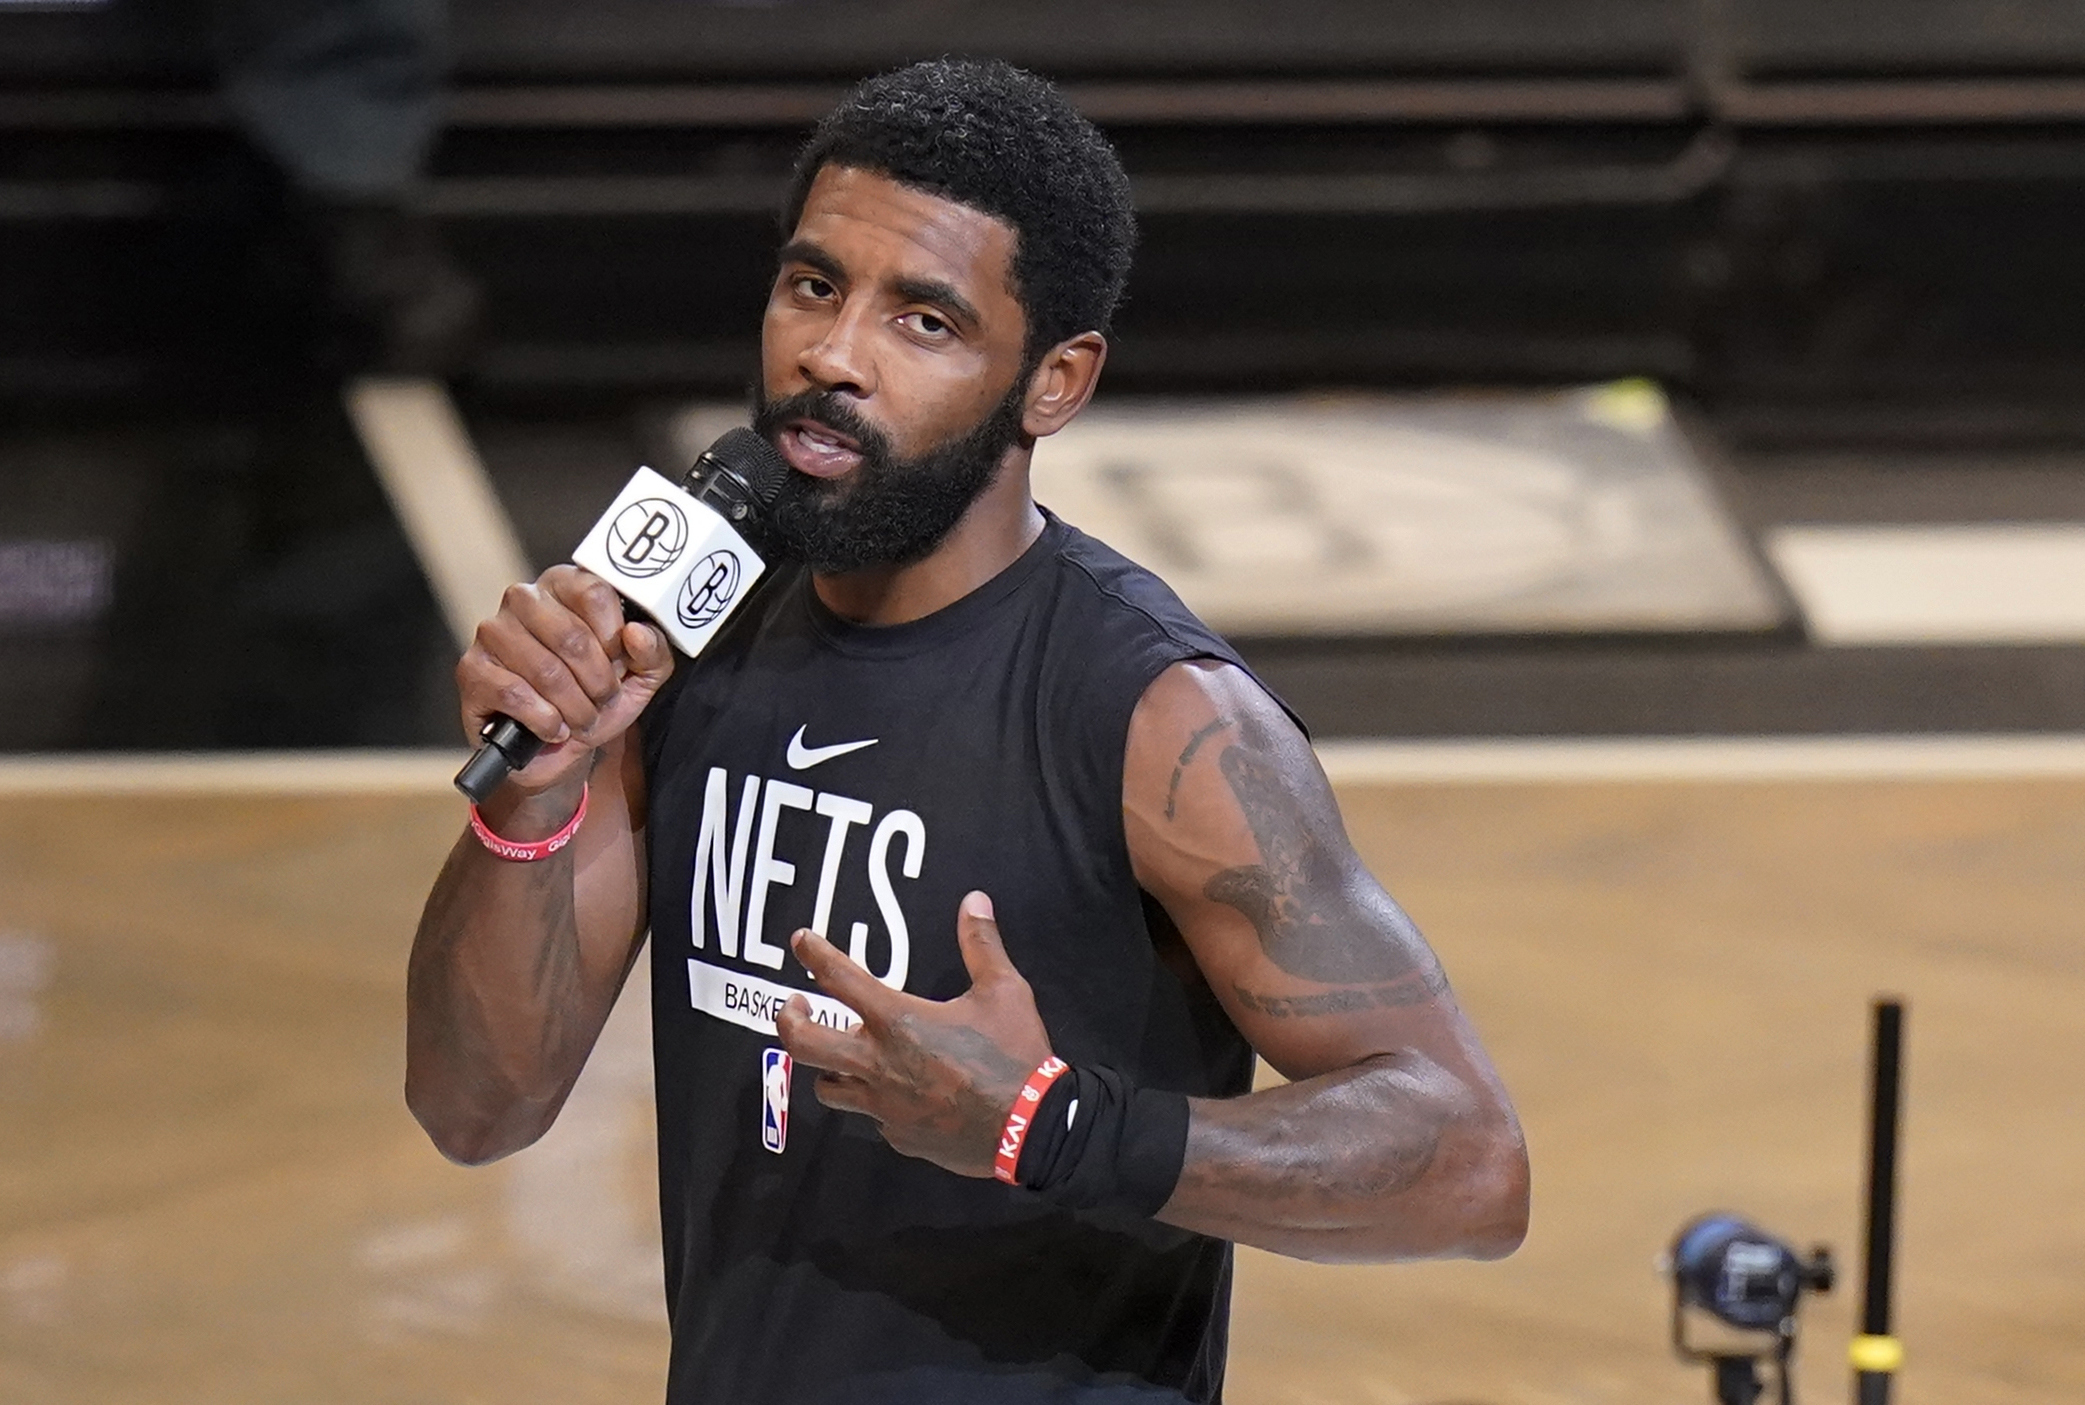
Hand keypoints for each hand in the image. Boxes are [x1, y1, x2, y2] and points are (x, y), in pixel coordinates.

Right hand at [455, 564, 673, 792]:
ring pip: (545, 671)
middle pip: (572, 636)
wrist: (557, 747)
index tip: (619, 664)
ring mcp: (492, 632)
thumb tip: (637, 633)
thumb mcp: (639, 676)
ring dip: (575, 708)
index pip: (594, 592)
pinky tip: (553, 728)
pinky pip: (515, 695)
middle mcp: (523, 598)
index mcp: (564, 585)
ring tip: (580, 719)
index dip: (614, 638)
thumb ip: (652, 651)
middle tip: (602, 701)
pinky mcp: (472, 670)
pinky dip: (545, 721)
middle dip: (598, 682)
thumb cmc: (595, 698)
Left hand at [777, 892, 1053, 1177]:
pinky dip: (875, 1099)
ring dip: (829, 1066)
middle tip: (796, 1006)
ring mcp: (883, 1105)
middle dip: (789, 1020)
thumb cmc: (1014, 1055)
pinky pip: (872, 1115)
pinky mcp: (898, 1135)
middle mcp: (878, 1063)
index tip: (800, 941)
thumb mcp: (1003, 991)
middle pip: (803, 1044)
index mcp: (898, 1021)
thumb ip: (981, 944)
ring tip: (842, 1053)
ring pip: (828, 1088)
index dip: (814, 954)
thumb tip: (974, 900)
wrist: (1029, 1129)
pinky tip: (897, 1091)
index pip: (839, 979)